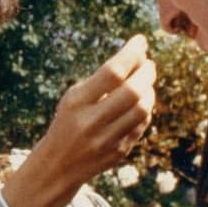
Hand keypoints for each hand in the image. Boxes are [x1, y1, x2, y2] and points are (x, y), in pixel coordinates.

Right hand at [26, 35, 158, 185]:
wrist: (58, 165)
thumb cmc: (69, 121)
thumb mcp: (74, 99)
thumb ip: (102, 81)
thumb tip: (139, 56)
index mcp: (76, 103)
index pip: (112, 72)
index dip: (131, 53)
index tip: (140, 41)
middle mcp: (90, 122)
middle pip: (133, 91)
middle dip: (147, 72)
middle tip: (148, 64)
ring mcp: (106, 140)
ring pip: (143, 109)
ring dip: (150, 90)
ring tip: (145, 83)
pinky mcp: (119, 152)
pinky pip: (142, 125)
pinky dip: (145, 110)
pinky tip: (139, 104)